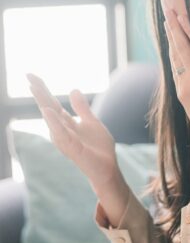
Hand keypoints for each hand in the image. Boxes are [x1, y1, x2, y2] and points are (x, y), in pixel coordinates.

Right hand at [27, 74, 123, 194]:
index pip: (52, 103)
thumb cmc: (98, 147)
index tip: (32, 75)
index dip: (43, 89)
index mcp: (67, 123)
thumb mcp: (92, 122)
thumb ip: (82, 108)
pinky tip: (48, 111)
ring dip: (43, 103)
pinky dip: (54, 122)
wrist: (108, 167)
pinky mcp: (72, 148)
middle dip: (39, 92)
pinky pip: (62, 134)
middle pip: (48, 108)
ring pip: (51, 119)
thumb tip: (73, 89)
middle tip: (28, 75)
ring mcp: (66, 139)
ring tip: (34, 87)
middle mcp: (63, 130)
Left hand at [164, 9, 189, 173]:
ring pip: (174, 60)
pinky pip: (174, 71)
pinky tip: (171, 50)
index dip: (188, 28)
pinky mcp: (180, 94)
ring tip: (167, 28)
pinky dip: (172, 58)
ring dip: (171, 42)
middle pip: (180, 49)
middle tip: (167, 14)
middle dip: (173, 30)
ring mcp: (183, 87)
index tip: (181, 15)